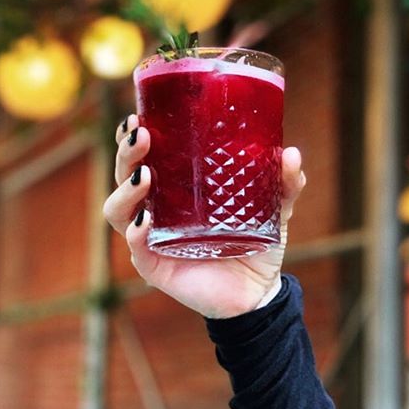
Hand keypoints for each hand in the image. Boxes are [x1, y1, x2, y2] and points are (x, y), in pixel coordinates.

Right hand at [103, 114, 305, 318]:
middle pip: (124, 175)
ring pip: (117, 209)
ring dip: (125, 189)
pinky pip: (135, 246)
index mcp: (174, 187)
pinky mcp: (153, 264)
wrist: (257, 292)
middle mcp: (155, 207)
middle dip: (126, 153)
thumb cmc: (255, 243)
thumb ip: (283, 183)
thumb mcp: (273, 208)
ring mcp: (150, 236)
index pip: (142, 156)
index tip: (137, 116)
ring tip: (144, 175)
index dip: (130, 137)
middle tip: (141, 135)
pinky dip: (135, 231)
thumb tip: (291, 154)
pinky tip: (145, 219)